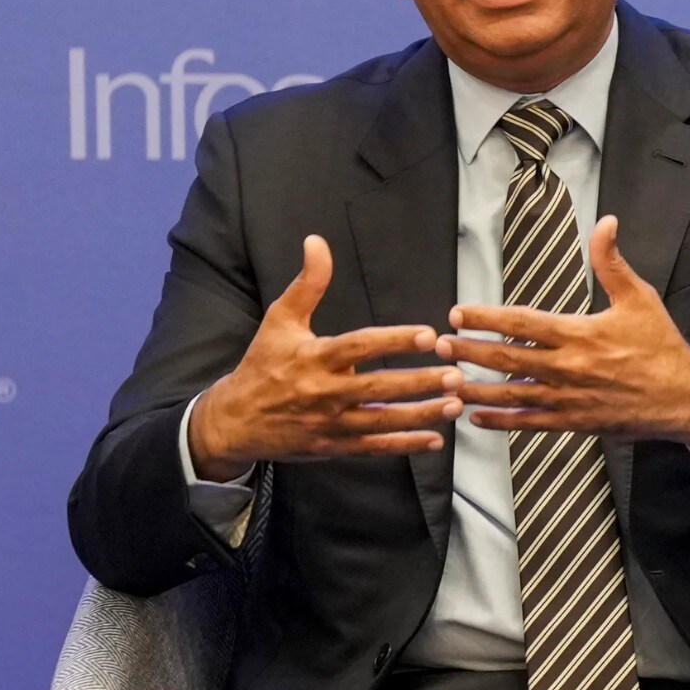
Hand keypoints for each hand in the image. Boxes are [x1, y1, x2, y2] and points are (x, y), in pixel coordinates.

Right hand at [186, 236, 457, 477]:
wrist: (234, 421)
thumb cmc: (263, 365)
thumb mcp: (280, 321)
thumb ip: (307, 284)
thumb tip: (317, 242)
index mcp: (313, 358)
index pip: (359, 346)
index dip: (395, 340)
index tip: (429, 334)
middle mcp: (323, 392)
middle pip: (378, 387)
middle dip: (418, 383)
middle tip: (455, 376)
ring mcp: (330, 423)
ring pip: (382, 421)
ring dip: (421, 415)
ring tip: (456, 406)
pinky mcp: (334, 447)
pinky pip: (374, 447)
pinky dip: (405, 445)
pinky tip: (435, 440)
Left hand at [438, 215, 689, 449]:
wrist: (684, 396)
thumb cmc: (661, 346)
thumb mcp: (639, 298)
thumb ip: (612, 262)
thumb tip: (606, 223)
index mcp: (579, 334)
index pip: (520, 323)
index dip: (485, 318)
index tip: (459, 314)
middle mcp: (568, 367)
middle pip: (506, 358)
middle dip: (469, 351)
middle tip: (440, 346)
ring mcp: (569, 397)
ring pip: (511, 394)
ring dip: (476, 388)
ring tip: (447, 380)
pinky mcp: (574, 421)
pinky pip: (529, 422)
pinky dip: (500, 421)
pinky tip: (477, 416)